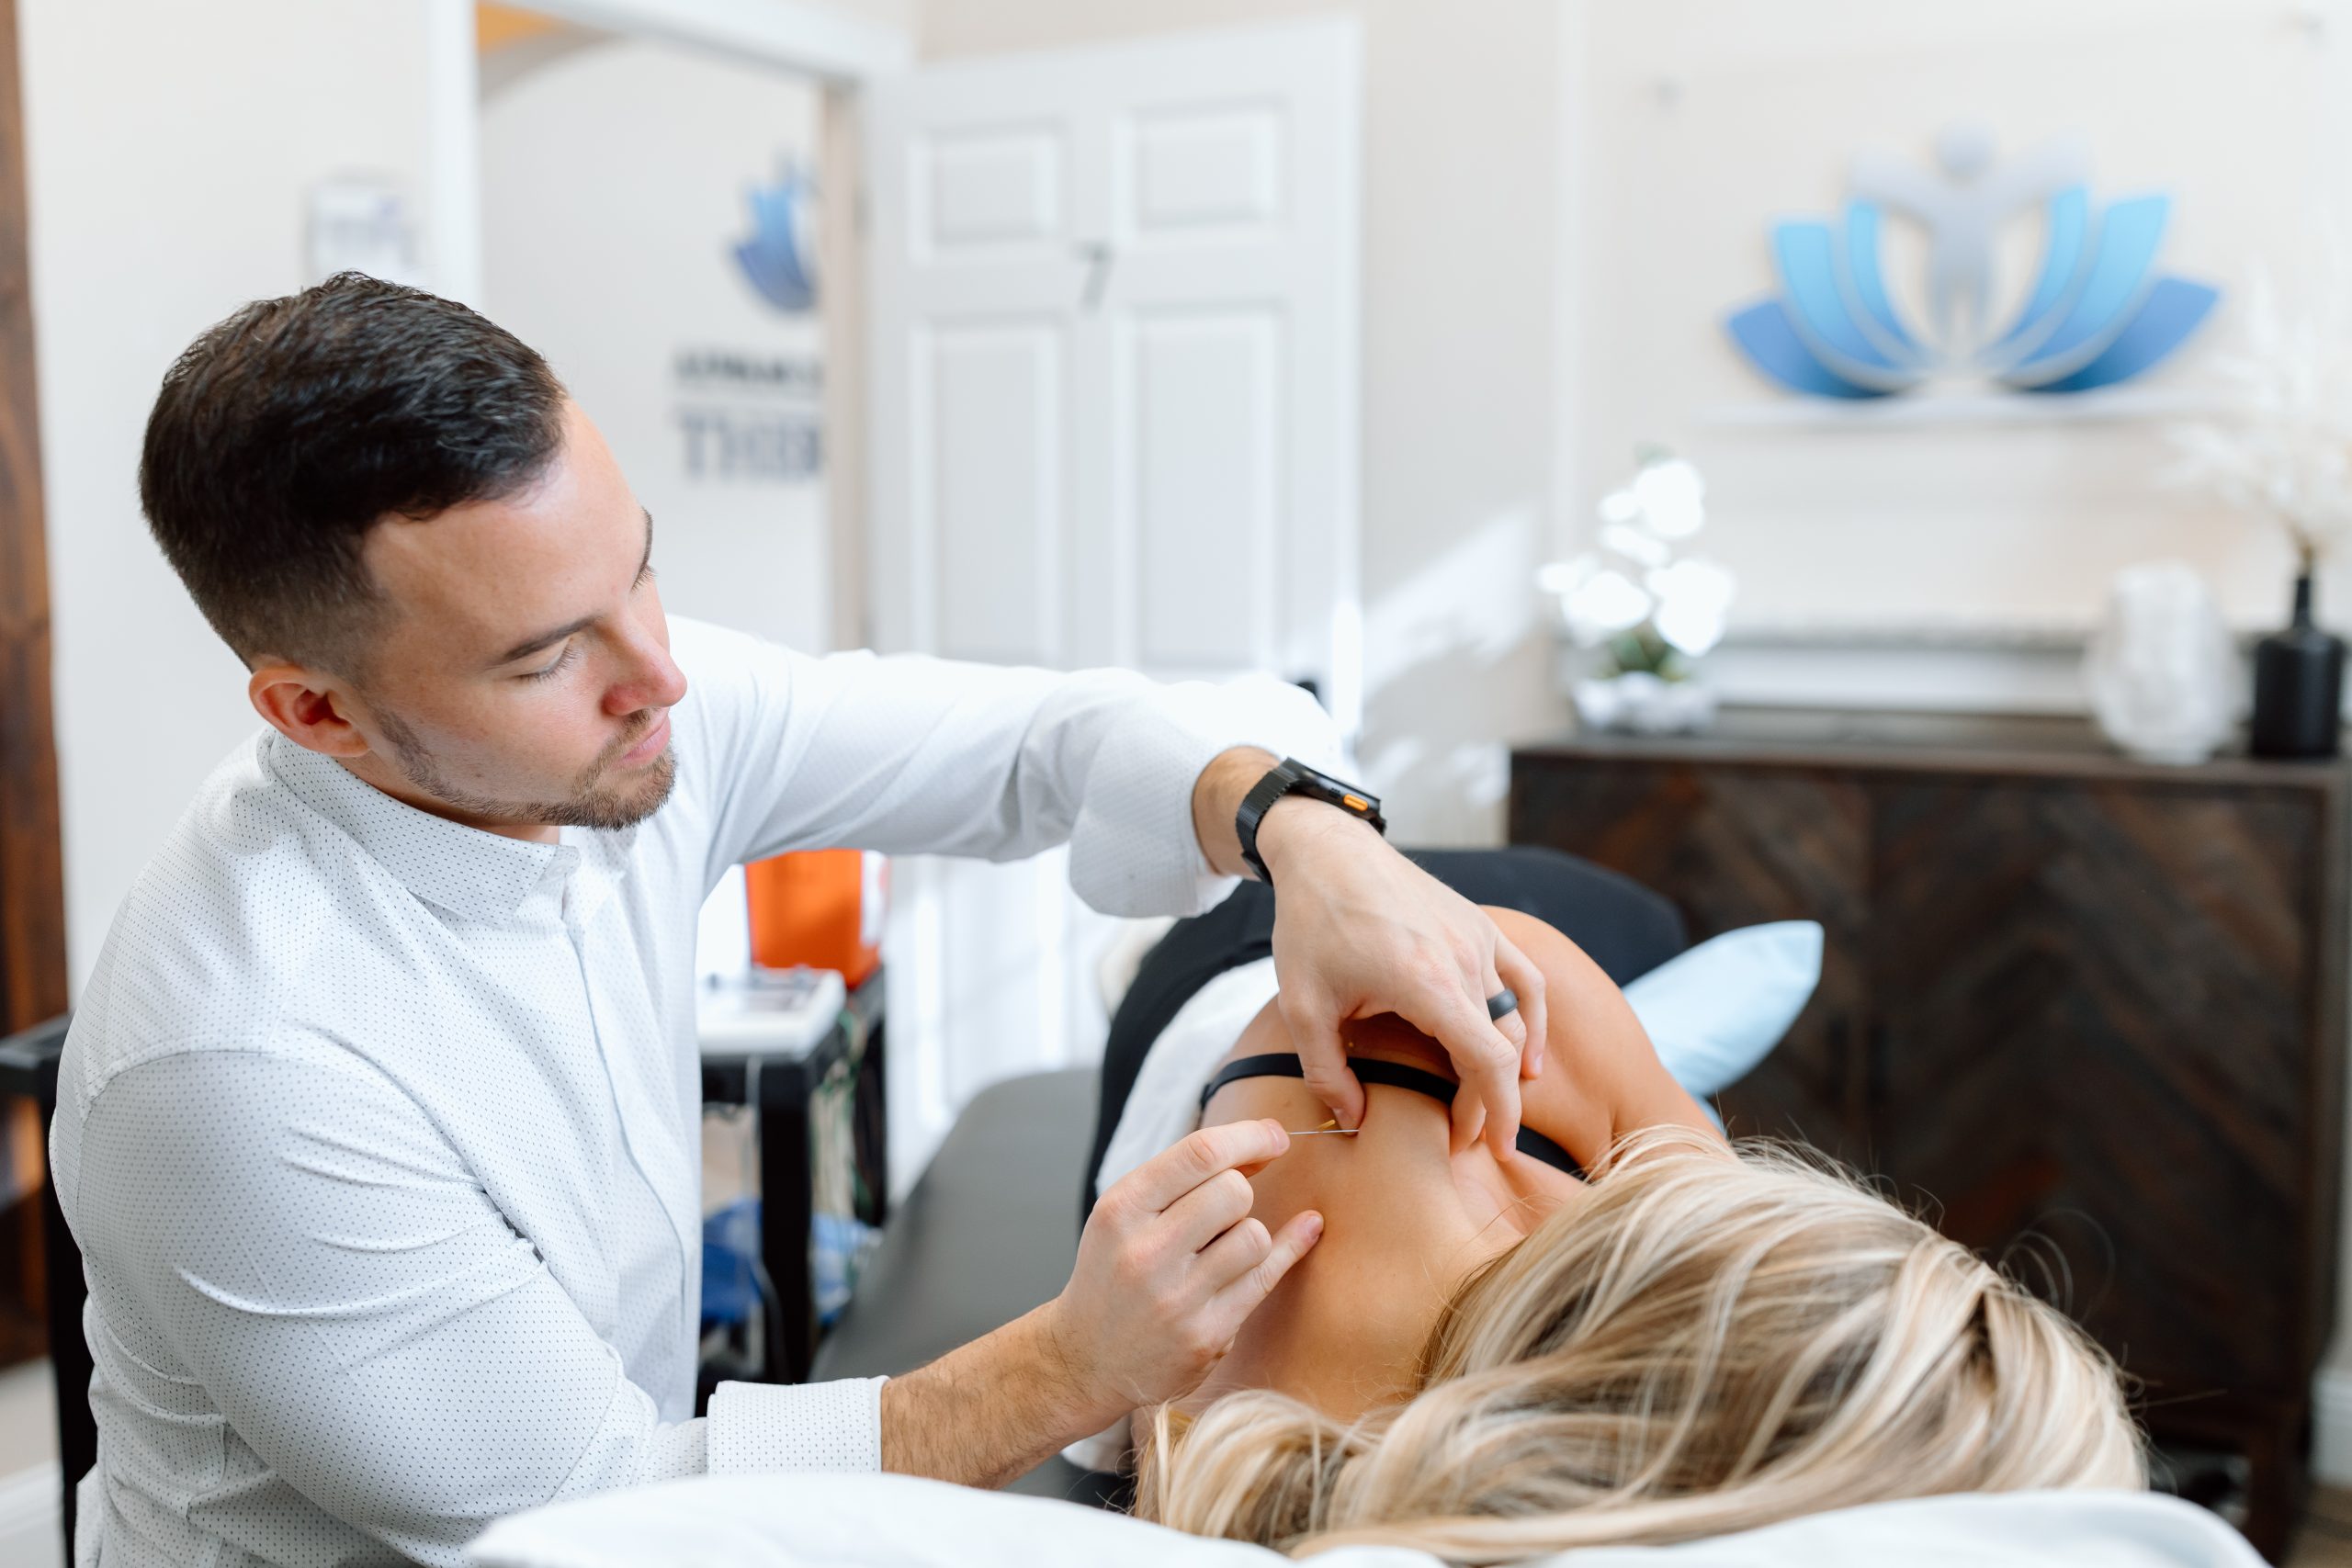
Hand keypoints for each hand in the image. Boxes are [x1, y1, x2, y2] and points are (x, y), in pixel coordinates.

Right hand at [1038, 1119, 1321, 1424]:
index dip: (1249, 1136)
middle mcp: (1145, 1253)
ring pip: (1254, 1236)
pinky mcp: (1206, 1336)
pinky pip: (1266, 1278)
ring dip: (1249, 1233)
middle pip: (1234, 1192)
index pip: (1200, 1153)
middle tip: (1220, 1213)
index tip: (1274, 1135)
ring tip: (1219, 1249)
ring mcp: (1177, 1300)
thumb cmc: (1114, 1273)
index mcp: (1120, 1210)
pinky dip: (1289, 1249)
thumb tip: (1264, 1144)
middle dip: (1240, 1192)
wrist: (1087, 1361)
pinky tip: (1306, 1228)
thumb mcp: (1125, 1214)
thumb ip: (1183, 1177)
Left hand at [1259, 800, 1549, 1156]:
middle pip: (1505, 1047)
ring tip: (1495, 1105)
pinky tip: (1527, 1051)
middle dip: (1492, 1101)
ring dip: (1513, 1066)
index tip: (1484, 1147)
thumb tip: (1355, 1122)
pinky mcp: (1479, 925)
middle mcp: (1465, 959)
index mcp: (1427, 982)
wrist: (1326, 851)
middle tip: (1467, 1137)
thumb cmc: (1312, 923)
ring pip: (1518, 1016)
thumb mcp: (1302, 1006)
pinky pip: (1525, 978)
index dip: (1495, 1111)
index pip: (1489, 1060)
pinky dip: (1533, 1017)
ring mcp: (1479, 938)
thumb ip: (1328, 1072)